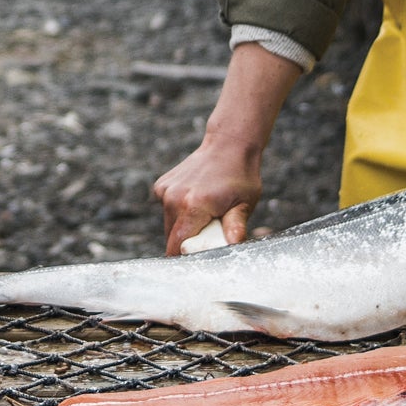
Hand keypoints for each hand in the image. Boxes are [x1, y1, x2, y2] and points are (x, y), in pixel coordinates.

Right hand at [153, 134, 260, 256]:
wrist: (227, 144)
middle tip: (208, 234)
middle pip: (171, 238)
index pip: (177, 246)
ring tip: (204, 214)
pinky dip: (177, 211)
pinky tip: (194, 199)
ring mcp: (165, 191)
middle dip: (187, 243)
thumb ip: (235, 227)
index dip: (185, 258)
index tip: (197, 260)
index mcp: (193, 206)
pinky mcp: (161, 185)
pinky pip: (166, 209)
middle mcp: (174, 199)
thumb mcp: (244, 204)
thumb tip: (234, 245)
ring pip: (168, 224)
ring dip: (182, 226)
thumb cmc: (240, 177)